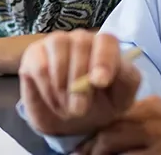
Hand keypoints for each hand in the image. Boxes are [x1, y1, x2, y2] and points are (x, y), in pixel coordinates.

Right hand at [19, 31, 140, 137]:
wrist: (72, 121)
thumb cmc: (101, 105)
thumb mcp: (121, 99)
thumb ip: (126, 81)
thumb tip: (104, 75)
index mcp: (105, 46)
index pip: (106, 40)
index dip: (103, 59)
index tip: (100, 82)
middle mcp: (80, 39)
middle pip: (80, 44)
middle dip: (79, 81)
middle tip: (79, 110)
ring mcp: (55, 42)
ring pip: (58, 50)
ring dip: (62, 86)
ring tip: (67, 108)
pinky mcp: (34, 53)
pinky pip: (39, 66)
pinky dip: (47, 89)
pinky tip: (54, 101)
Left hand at [81, 96, 160, 154]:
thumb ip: (136, 120)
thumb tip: (96, 133)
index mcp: (150, 108)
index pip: (112, 116)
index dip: (91, 132)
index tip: (78, 145)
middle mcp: (153, 120)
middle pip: (108, 134)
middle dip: (90, 149)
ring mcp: (159, 141)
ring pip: (114, 149)